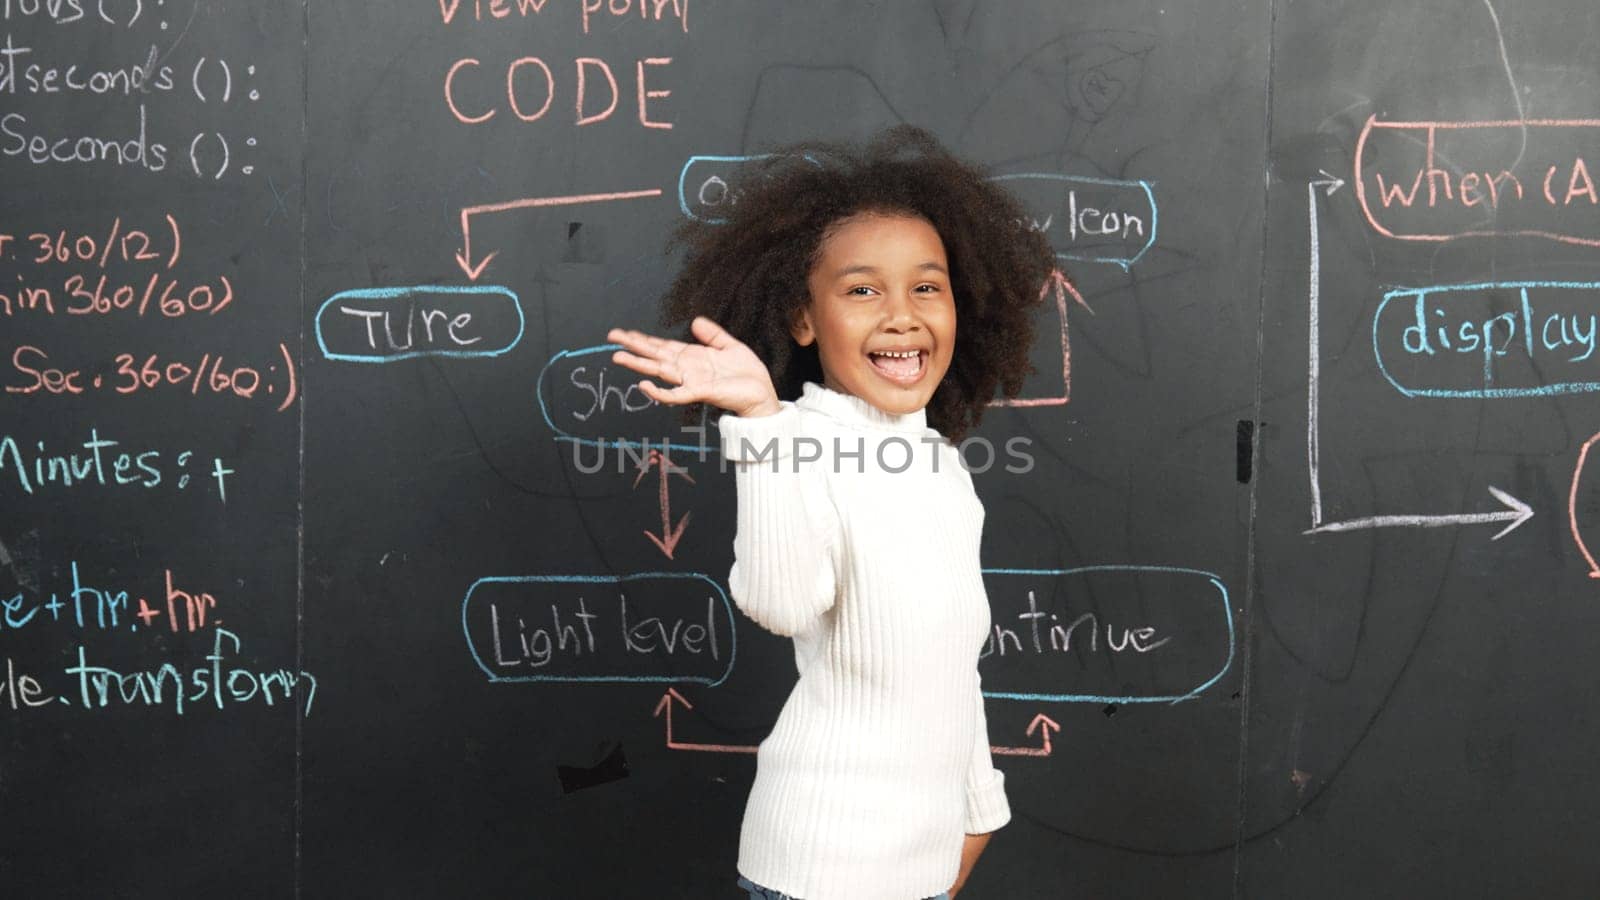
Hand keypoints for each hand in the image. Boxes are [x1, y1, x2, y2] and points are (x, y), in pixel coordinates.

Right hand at [607, 316, 780, 417]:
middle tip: (611, 337)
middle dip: (634, 346)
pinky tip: (644, 385)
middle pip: (655, 355)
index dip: (644, 339)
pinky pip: (675, 394)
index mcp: (693, 357)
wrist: (762, 393)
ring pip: (659, 371)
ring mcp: (691, 381)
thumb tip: (695, 321)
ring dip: (639, 364)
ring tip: (618, 356)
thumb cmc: (747, 374)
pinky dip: (659, 392)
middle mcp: (687, 368)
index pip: (663, 346)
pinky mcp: (700, 392)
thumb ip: (712, 334)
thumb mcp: (730, 345)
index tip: (625, 332)